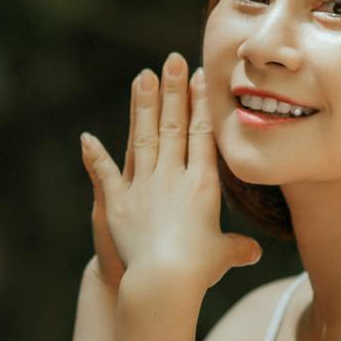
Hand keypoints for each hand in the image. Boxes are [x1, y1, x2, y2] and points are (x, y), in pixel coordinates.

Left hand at [80, 52, 262, 296]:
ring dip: (142, 106)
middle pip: (173, 126)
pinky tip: (86, 137)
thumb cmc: (198, 270)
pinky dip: (94, 156)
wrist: (163, 280)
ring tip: (142, 76)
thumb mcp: (221, 257)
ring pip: (142, 138)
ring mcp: (143, 186)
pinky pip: (105, 173)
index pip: (201, 135)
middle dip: (173, 91)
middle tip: (171, 60)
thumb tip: (253, 252)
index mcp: (201, 185)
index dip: (200, 104)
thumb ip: (234, 249)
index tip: (199, 77)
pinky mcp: (117, 202)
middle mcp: (172, 177)